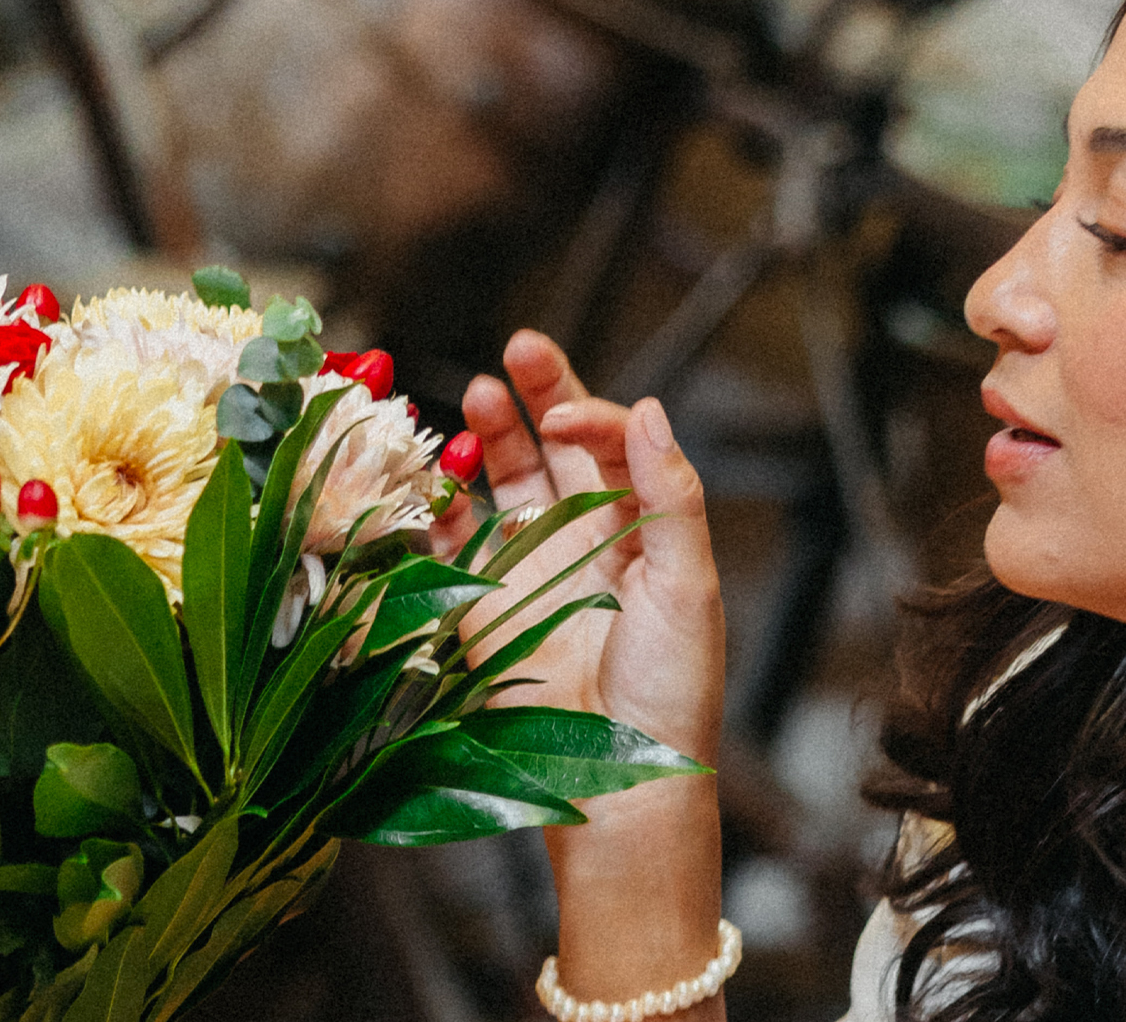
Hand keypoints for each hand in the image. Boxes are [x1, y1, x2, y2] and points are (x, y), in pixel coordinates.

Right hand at [441, 331, 724, 763]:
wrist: (618, 779)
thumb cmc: (671, 689)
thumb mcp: (689, 582)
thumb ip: (670, 493)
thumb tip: (648, 407)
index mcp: (644, 530)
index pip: (615, 446)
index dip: (590, 416)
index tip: (565, 416)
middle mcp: (586, 540)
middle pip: (558, 447)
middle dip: (539, 393)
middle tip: (519, 347)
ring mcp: (530, 568)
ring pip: (504, 482)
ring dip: (490, 435)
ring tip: (476, 392)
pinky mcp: (481, 605)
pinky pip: (452, 541)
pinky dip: (438, 503)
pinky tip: (436, 469)